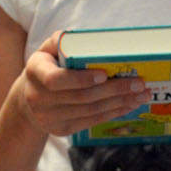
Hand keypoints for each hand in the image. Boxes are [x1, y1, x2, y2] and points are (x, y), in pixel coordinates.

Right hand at [13, 30, 151, 137]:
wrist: (29, 97)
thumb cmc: (46, 66)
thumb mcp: (48, 49)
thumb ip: (63, 41)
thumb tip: (88, 39)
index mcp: (35, 72)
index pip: (56, 80)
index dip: (81, 79)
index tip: (104, 74)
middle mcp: (38, 98)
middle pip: (82, 97)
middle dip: (114, 90)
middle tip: (138, 83)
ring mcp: (49, 117)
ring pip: (90, 111)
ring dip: (119, 103)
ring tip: (140, 95)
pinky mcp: (61, 130)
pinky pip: (91, 122)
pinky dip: (113, 113)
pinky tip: (128, 105)